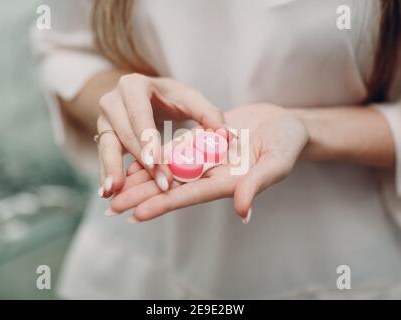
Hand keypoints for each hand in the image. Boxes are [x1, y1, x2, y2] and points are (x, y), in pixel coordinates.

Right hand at [96, 74, 224, 197]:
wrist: (144, 94)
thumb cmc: (170, 97)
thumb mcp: (189, 99)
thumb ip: (209, 114)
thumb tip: (226, 134)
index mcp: (134, 86)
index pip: (140, 115)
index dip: (147, 139)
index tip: (155, 162)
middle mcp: (113, 100)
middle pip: (125, 133)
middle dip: (142, 161)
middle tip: (158, 185)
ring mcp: (103, 118)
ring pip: (107, 145)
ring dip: (110, 169)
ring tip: (112, 191)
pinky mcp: (102, 135)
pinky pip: (103, 156)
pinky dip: (105, 173)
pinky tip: (106, 192)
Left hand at [107, 104, 308, 222]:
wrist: (285, 123)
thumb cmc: (288, 142)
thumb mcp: (277, 162)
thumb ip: (257, 184)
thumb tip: (243, 212)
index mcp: (227, 182)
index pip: (191, 195)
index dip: (164, 204)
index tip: (137, 214)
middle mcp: (211, 174)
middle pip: (172, 186)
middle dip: (143, 196)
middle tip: (112, 206)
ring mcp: (205, 158)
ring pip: (167, 169)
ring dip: (142, 178)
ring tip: (114, 187)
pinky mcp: (201, 142)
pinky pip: (174, 149)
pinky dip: (154, 155)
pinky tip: (133, 159)